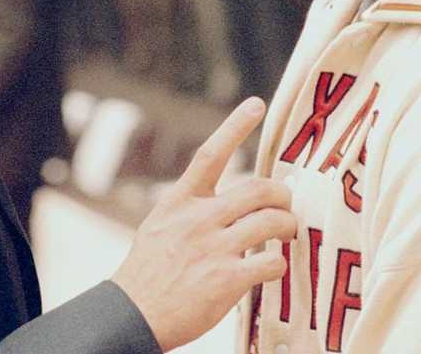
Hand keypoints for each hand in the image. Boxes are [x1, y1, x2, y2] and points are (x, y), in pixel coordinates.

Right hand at [111, 97, 296, 351]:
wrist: (131, 315)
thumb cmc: (147, 274)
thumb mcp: (159, 228)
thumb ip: (190, 211)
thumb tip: (225, 203)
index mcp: (178, 203)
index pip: (210, 155)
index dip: (235, 126)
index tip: (256, 105)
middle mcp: (197, 219)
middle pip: (257, 188)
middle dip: (281, 195)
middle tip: (285, 204)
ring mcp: (213, 248)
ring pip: (272, 222)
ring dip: (288, 227)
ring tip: (288, 234)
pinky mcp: (227, 279)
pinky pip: (271, 262)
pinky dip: (279, 264)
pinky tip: (272, 268)